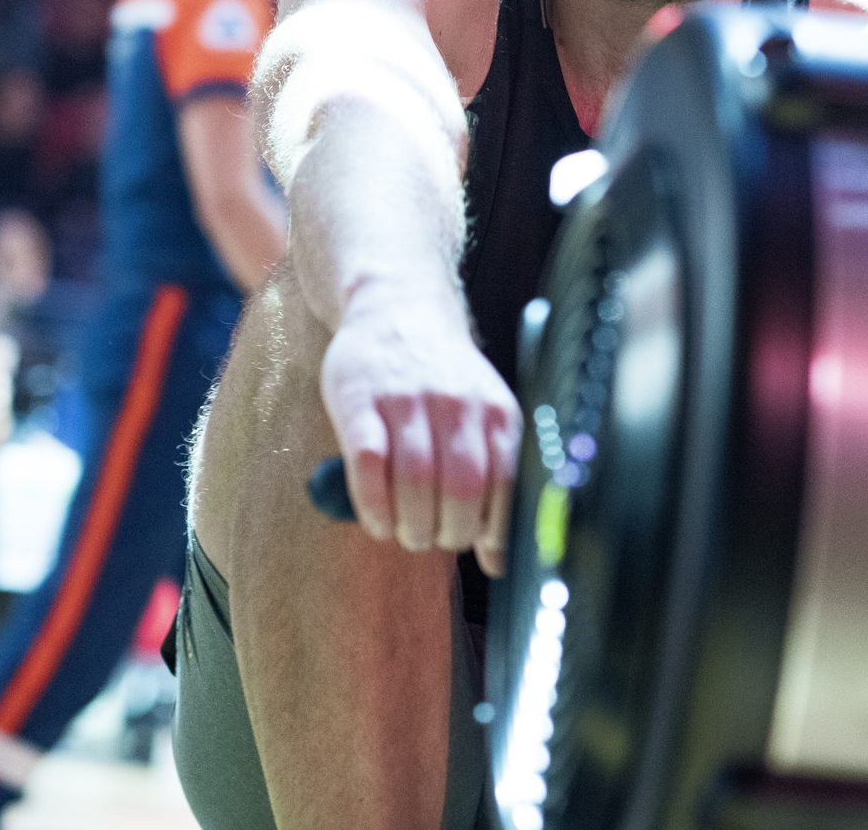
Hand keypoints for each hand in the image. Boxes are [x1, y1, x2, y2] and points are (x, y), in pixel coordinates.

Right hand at [319, 280, 520, 574]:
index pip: (508, 488)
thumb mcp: (485, 413)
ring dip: (409, 528)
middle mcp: (458, 405)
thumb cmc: (445, 379)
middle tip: (433, 539)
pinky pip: (369, 467)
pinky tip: (377, 521)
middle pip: (461, 492)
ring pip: (414, 484)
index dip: (493, 531)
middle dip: (447, 535)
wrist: (397, 306)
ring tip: (405, 532)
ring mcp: (408, 402)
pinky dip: (373, 508)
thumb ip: (496, 479)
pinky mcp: (360, 403)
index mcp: (498, 412)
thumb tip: (501, 561)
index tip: (479, 548)